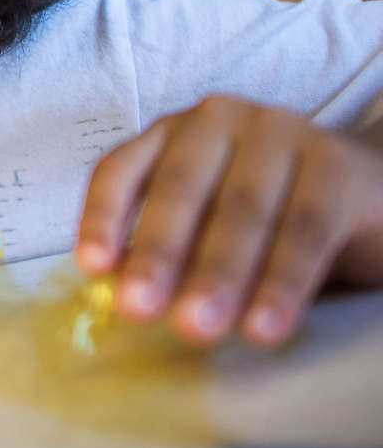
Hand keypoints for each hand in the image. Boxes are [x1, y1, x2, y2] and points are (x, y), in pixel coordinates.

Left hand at [77, 94, 382, 345]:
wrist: (363, 194)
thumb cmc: (265, 214)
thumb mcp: (204, 225)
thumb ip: (165, 246)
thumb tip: (114, 286)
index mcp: (171, 132)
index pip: (121, 170)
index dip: (103, 216)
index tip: (91, 266)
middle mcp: (219, 119)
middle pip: (179, 189)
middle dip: (157, 253)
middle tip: (139, 310)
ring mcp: (280, 132)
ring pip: (241, 208)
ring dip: (217, 274)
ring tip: (198, 328)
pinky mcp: (336, 164)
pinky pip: (305, 228)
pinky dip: (282, 281)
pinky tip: (264, 326)